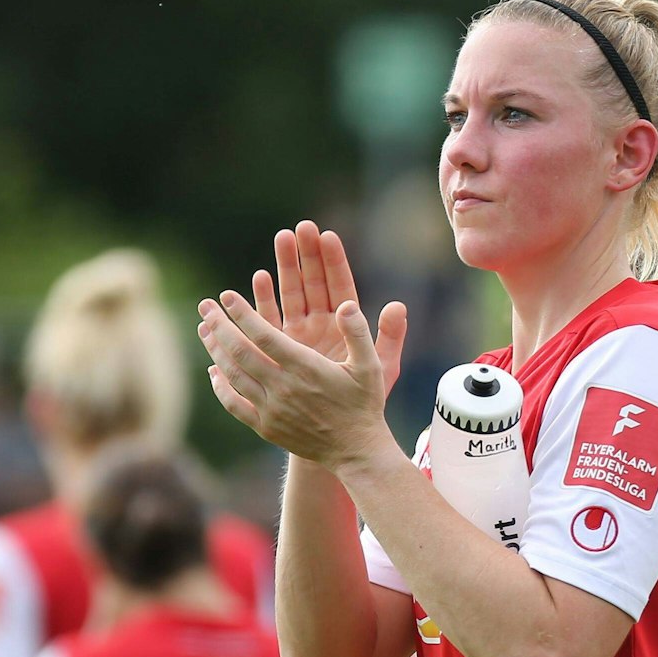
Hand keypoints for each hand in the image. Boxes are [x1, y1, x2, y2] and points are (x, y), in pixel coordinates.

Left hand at [199, 286, 406, 471]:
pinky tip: (213, 371)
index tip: (226, 295)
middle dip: (219, 326)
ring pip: (233, 375)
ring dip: (215, 350)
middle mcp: (283, 388)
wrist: (355, 451)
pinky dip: (220, 386)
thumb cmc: (364, 404)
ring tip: (204, 330)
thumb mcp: (372, 366)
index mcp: (305, 368)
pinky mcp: (266, 427)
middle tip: (205, 307)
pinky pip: (234, 404)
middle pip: (240, 351)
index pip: (263, 334)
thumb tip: (347, 304)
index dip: (242, 313)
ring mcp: (271, 409)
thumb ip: (358, 333)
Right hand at [249, 220, 403, 390]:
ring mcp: (298, 333)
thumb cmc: (362, 400)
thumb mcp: (379, 368)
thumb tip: (398, 305)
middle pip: (313, 282)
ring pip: (290, 293)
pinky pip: (270, 318)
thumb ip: (388, 338)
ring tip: (281, 238)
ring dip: (285, 267)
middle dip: (306, 255)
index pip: (340, 286)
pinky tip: (259, 278)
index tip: (327, 235)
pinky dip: (264, 299)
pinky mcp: (278, 346)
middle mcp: (321, 324)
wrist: (334, 429)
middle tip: (300, 228)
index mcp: (345, 326)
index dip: (333, 261)